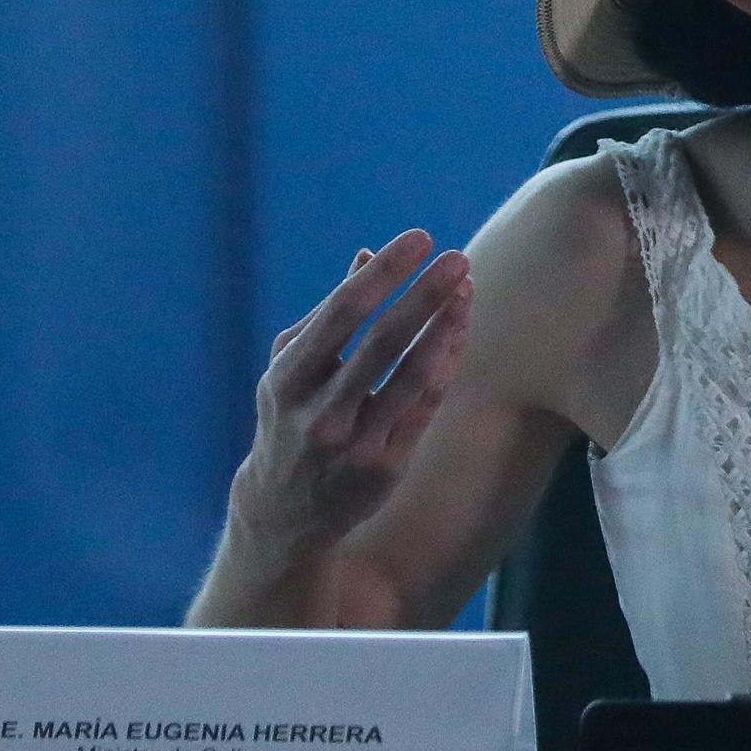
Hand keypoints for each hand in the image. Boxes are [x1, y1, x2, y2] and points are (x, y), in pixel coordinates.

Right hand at [228, 232, 471, 566]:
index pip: (341, 315)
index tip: (420, 238)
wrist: (282, 512)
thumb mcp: (291, 369)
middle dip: (424, 296)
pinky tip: (461, 329)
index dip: (384, 274)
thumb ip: (329, 315)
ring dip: (446, 328)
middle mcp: (319, 412)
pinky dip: (446, 363)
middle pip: (382, 344)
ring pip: (413, 377)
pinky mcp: (385, 465)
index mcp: (287, 379)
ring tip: (468, 289)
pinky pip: (426, 405)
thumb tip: (368, 255)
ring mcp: (354, 443)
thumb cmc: (291, 419)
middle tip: (457, 258)